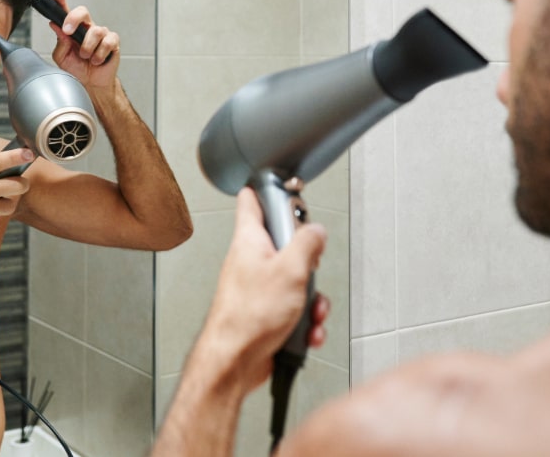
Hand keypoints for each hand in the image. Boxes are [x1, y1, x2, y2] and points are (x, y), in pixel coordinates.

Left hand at [48, 0, 119, 87]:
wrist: (91, 84)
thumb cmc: (77, 69)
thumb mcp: (63, 58)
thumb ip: (60, 42)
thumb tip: (55, 26)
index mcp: (73, 29)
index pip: (66, 12)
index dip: (61, 1)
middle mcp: (87, 28)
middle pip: (83, 12)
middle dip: (74, 19)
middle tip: (68, 31)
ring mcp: (101, 34)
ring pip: (95, 31)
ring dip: (87, 47)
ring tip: (85, 57)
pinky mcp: (113, 42)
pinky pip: (107, 41)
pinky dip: (99, 53)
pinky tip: (97, 60)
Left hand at [202, 188, 327, 393]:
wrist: (233, 361)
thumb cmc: (249, 316)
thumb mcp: (291, 270)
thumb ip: (306, 244)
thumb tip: (316, 231)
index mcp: (250, 240)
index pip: (251, 201)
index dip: (265, 189)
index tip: (279, 186)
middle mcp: (249, 260)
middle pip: (285, 245)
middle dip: (308, 262)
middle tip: (309, 270)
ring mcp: (256, 287)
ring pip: (294, 281)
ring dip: (310, 299)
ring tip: (309, 312)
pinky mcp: (263, 312)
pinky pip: (291, 308)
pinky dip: (303, 320)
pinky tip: (304, 332)